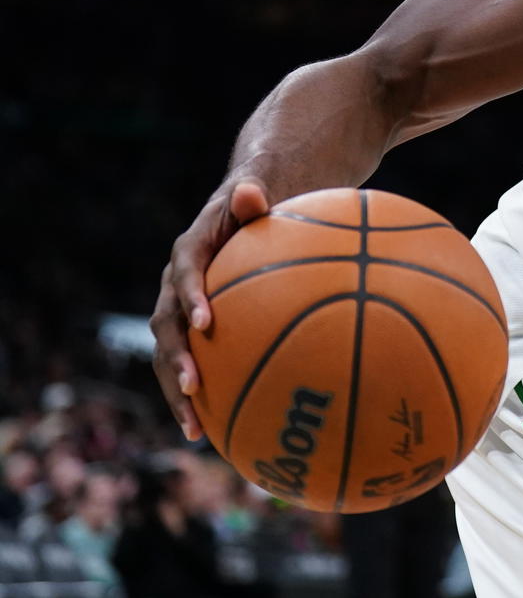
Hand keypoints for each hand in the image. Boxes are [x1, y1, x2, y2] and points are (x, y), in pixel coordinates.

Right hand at [149, 178, 270, 439]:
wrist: (240, 213)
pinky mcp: (188, 333)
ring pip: (167, 355)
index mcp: (191, 251)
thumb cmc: (257, 207)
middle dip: (176, 359)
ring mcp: (177, 311)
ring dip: (177, 392)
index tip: (205, 324)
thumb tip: (252, 190)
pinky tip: (214, 434)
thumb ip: (252, 198)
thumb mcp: (256, 197)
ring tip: (195, 427)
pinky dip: (196, 399)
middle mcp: (175, 285)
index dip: (190, 298)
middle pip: (165, 325)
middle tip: (193, 386)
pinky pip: (188, 366)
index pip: (185, 272)